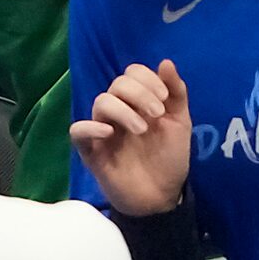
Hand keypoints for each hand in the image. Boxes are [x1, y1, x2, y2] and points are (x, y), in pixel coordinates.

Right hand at [68, 59, 192, 215]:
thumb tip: (166, 62)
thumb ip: (176, 93)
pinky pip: (78, 131)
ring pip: (101, 102)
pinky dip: (91, 127)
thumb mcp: (180, 124)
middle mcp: (118, 111)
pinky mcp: (91, 151)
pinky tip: (110, 133)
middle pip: (117, 84)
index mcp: (138, 102)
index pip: (132, 74)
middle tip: (157, 114)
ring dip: (123, 110)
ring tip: (142, 129)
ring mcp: (103, 130)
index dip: (147, 79)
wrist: (162, 197)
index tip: (164, 99)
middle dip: (139, 94)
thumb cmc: (169, 158)